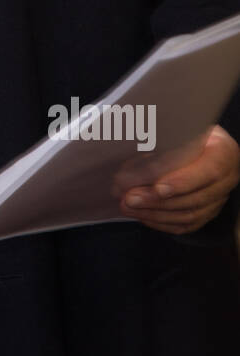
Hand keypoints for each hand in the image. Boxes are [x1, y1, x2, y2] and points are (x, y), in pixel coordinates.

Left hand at [119, 125, 239, 233]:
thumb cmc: (185, 131)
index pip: (209, 171)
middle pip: (195, 197)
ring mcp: (219, 198)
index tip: (157, 187)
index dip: (183, 182)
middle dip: (158, 201)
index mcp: (224, 152)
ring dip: (154, 213)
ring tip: (128, 207)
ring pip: (189, 215)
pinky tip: (140, 215)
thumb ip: (160, 146)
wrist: (198, 142)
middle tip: (130, 197)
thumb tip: (129, 167)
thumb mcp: (176, 130)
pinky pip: (185, 224)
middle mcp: (227, 178)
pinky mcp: (207, 212)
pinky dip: (160, 222)